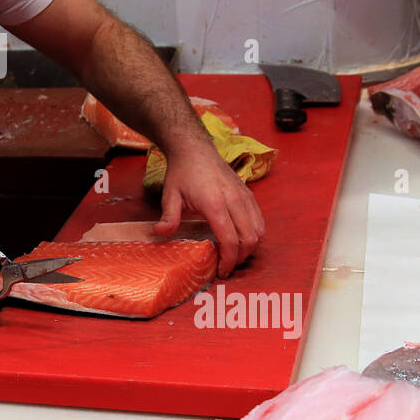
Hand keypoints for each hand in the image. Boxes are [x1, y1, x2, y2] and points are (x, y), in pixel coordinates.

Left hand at [153, 136, 264, 276]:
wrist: (195, 148)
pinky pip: (259, 219)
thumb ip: (168, 217)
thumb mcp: (170, 195)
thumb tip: (159, 233)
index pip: (230, 239)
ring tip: (235, 254)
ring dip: (250, 247)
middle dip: (241, 258)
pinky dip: (255, 233)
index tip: (221, 271)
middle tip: (227, 265)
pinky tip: (242, 238)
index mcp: (214, 204)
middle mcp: (234, 200)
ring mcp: (244, 196)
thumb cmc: (182, 172)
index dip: (228, 260)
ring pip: (258, 230)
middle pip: (249, 238)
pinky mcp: (249, 193)